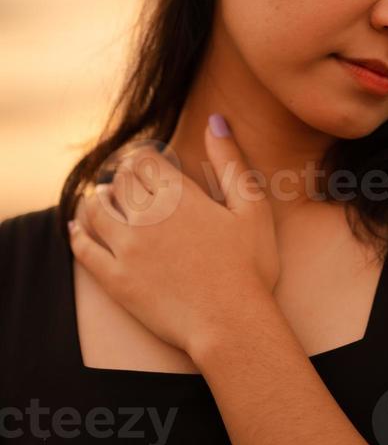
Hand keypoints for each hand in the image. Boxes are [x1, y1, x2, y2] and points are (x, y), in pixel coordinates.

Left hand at [68, 118, 280, 356]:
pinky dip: (78, 233)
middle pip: (121, 181)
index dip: (145, 157)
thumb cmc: (249, 266)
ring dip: (98, 198)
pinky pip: (85, 250)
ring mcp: (127, 248)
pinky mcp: (116, 280)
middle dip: (124, 176)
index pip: (145, 159)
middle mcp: (147, 215)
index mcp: (179, 194)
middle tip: (128, 180)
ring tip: (103, 197)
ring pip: (97, 209)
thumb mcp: (251, 206)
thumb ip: (230, 161)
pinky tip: (78, 227)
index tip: (148, 163)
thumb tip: (216, 120)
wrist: (232, 324)